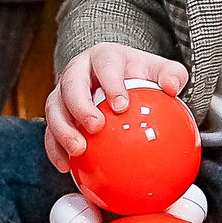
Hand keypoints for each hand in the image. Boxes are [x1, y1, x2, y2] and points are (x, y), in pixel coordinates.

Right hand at [42, 43, 187, 171]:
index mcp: (104, 56)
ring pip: (54, 107)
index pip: (105, 64)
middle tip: (95, 127)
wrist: (116, 78)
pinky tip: (66, 166)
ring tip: (77, 150)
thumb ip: (172, 75)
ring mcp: (63, 91)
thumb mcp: (160, 70)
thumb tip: (172, 88)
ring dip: (62, 130)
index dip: (110, 83)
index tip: (121, 105)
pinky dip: (54, 148)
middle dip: (79, 106)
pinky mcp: (56, 112)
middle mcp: (78, 70)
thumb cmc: (138, 74)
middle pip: (71, 83)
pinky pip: (49, 130)